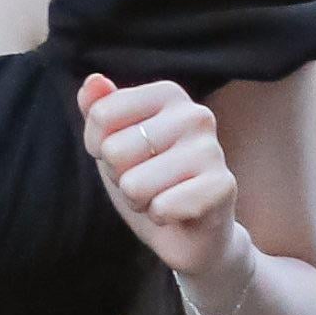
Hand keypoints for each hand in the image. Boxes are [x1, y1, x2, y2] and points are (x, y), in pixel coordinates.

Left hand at [79, 73, 240, 281]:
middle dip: (121, 177)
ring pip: (133, 184)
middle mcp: (195, 114)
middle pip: (115, 151)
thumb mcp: (113, 143)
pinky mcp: (222, 186)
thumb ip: (98, 110)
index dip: (99, 147)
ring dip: (140, 201)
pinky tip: (178, 212)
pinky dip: (160, 218)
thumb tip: (93, 80)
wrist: (189, 233)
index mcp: (169, 94)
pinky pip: (161, 208)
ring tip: (162, 196)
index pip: (101, 115)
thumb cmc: (149, 181)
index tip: (125, 157)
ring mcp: (211, 149)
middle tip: (148, 182)